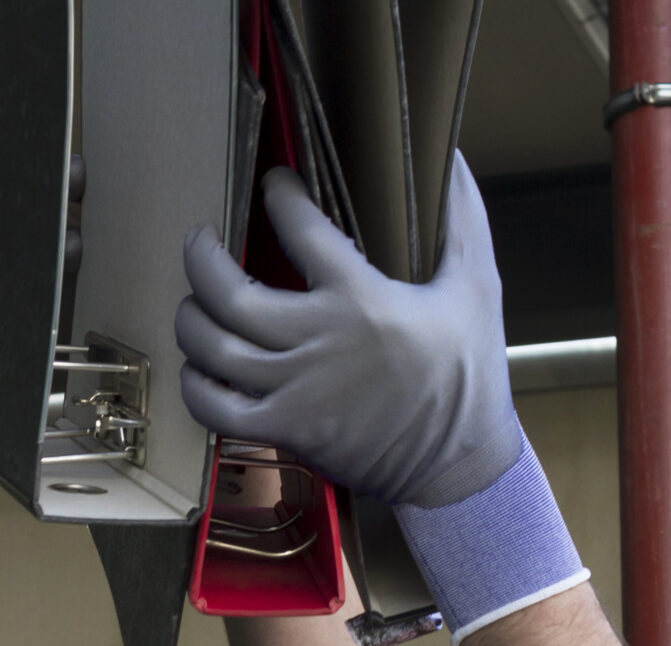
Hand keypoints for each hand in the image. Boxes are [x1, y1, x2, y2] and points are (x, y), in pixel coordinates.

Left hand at [175, 155, 520, 510]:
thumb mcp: (479, 287)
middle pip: (229, 293)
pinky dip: (195, 387)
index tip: (275, 186)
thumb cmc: (469, 375)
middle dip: (200, 259)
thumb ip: (462, 219)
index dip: (280, 197)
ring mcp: (296, 391)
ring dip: (191, 320)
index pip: (300, 228)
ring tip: (194, 303)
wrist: (460, 465)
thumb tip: (452, 155)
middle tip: (200, 241)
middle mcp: (319, 341)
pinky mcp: (286, 431)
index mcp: (362, 299)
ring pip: (213, 349)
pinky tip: (198, 369)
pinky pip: (215, 410)